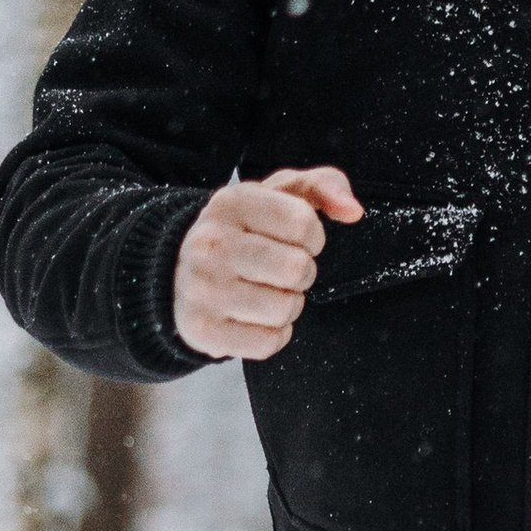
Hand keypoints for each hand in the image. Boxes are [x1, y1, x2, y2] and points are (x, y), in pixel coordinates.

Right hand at [173, 166, 361, 361]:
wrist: (177, 273)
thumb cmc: (242, 233)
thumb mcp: (277, 196)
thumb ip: (322, 187)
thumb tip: (353, 211)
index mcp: (231, 203)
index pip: (303, 223)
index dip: (312, 238)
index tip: (294, 240)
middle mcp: (211, 244)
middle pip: (297, 269)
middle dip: (302, 273)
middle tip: (281, 271)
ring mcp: (203, 289)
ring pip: (285, 309)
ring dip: (288, 304)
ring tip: (266, 292)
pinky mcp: (202, 331)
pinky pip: (269, 343)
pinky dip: (273, 334)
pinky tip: (254, 317)